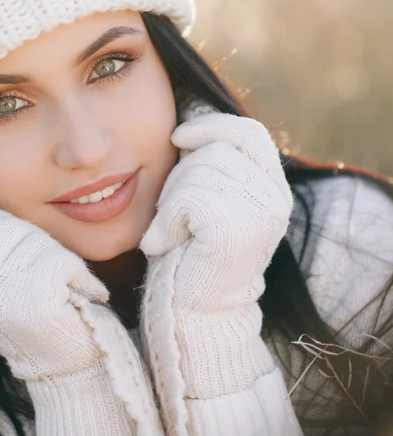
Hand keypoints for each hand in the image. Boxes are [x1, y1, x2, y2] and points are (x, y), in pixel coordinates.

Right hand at [0, 188, 108, 379]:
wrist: (67, 368)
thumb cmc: (39, 316)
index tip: (16, 241)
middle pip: (6, 225)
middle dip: (35, 239)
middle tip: (46, 269)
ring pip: (36, 240)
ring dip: (58, 257)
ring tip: (60, 287)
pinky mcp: (33, 302)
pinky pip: (60, 258)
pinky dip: (78, 272)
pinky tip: (77, 293)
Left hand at [140, 113, 292, 311]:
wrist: (195, 311)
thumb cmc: (192, 254)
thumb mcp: (207, 201)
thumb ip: (209, 168)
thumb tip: (187, 129)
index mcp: (272, 188)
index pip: (249, 132)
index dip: (212, 125)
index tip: (177, 135)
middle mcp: (274, 198)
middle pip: (217, 149)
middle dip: (180, 172)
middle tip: (168, 209)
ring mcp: (260, 214)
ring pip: (198, 172)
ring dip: (170, 200)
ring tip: (166, 230)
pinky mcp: (235, 230)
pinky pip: (187, 199)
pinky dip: (165, 220)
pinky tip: (160, 243)